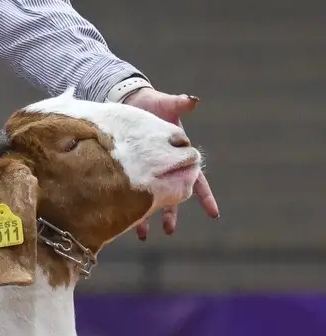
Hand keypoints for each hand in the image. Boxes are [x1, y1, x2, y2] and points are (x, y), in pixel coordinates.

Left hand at [121, 88, 218, 237]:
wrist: (129, 102)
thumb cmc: (151, 103)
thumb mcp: (166, 103)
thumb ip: (179, 104)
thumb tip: (193, 100)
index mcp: (179, 155)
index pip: (197, 179)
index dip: (205, 197)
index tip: (213, 214)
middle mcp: (164, 166)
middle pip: (172, 194)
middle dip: (172, 212)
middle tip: (170, 230)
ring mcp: (147, 169)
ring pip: (151, 196)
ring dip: (148, 216)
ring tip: (144, 235)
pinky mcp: (130, 168)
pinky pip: (130, 190)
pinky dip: (128, 205)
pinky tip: (122, 219)